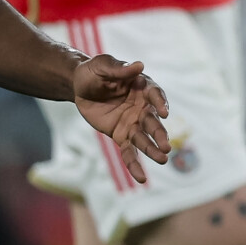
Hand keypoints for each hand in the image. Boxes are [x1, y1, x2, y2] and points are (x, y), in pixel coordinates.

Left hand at [73, 55, 170, 180]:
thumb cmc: (94, 72)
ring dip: (153, 149)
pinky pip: (129, 152)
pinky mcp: (122, 135)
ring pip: (144, 138)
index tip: (164, 112)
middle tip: (166, 145)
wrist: (80, 86)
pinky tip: (141, 179)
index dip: (160, 102)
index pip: (155, 94)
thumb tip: (139, 65)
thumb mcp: (102, 65)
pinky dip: (135, 165)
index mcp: (142, 87)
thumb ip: (119, 68)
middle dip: (159, 133)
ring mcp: (133, 123)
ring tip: (162, 159)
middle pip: (152, 121)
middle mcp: (142, 106)